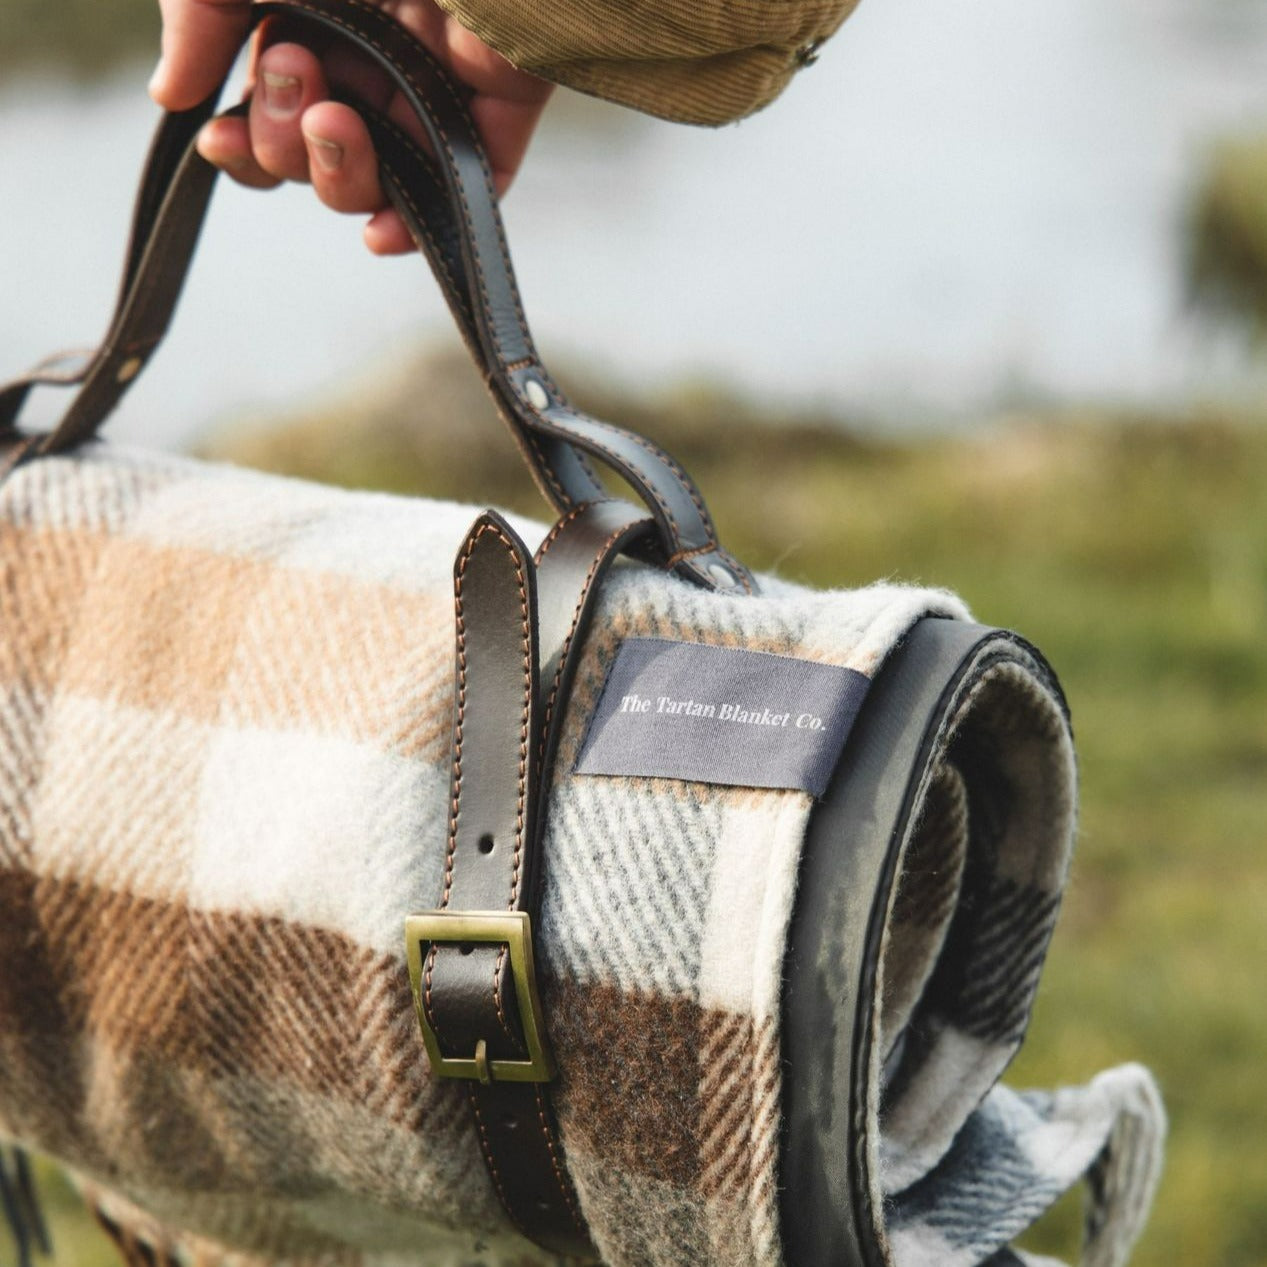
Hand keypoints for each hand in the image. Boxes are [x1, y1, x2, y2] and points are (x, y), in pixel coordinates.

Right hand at [148, 0, 552, 253]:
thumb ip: (197, 12)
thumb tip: (174, 95)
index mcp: (312, 13)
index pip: (269, 114)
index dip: (242, 146)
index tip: (221, 138)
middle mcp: (372, 51)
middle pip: (315, 157)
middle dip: (286, 140)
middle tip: (299, 73)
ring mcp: (437, 81)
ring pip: (382, 183)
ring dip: (340, 175)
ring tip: (338, 120)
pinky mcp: (499, 99)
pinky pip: (466, 189)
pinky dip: (421, 225)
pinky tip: (379, 234)